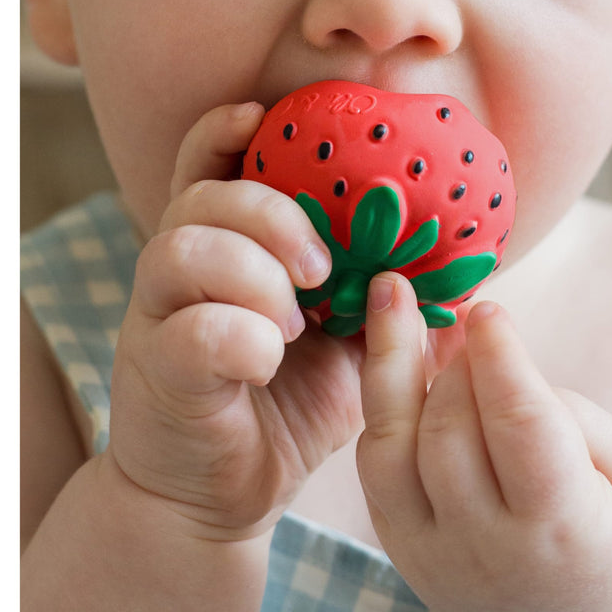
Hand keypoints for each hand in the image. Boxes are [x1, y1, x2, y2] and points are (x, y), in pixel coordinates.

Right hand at [107, 103, 365, 540]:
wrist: (225, 495)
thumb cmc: (288, 413)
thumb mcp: (349, 354)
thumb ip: (381, 308)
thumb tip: (457, 278)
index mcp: (225, 257)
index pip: (209, 171)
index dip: (227, 133)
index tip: (263, 116)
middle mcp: (180, 276)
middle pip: (202, 198)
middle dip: (270, 216)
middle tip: (323, 268)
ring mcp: (158, 320)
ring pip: (181, 250)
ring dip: (255, 274)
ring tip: (296, 321)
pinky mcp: (155, 371)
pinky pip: (187, 330)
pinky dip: (240, 336)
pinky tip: (267, 363)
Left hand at [357, 273, 611, 611]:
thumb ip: (568, 416)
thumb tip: (489, 359)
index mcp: (561, 531)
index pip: (523, 429)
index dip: (502, 361)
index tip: (487, 308)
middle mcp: (485, 549)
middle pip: (448, 434)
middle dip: (452, 364)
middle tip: (460, 318)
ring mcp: (430, 553)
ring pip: (389, 449)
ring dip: (388, 367)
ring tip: (388, 301)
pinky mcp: (398, 547)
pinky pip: (375, 467)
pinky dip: (385, 410)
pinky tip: (397, 367)